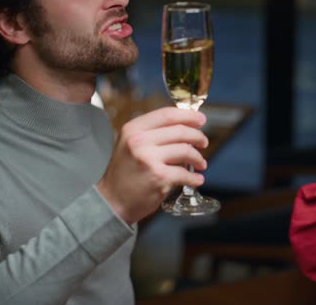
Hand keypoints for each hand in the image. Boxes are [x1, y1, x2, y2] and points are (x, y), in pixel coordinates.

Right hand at [97, 107, 208, 224]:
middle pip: (180, 131)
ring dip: (198, 157)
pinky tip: (197, 179)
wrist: (112, 201)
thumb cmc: (124, 173)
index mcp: (133, 129)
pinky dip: (194, 177)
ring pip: (186, 151)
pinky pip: (185, 173)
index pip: (166, 114)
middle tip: (203, 142)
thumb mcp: (129, 144)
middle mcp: (139, 141)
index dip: (188, 115)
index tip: (200, 119)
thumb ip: (152, 133)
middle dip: (198, 136)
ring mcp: (149, 159)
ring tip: (201, 163)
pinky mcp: (159, 177)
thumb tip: (184, 127)